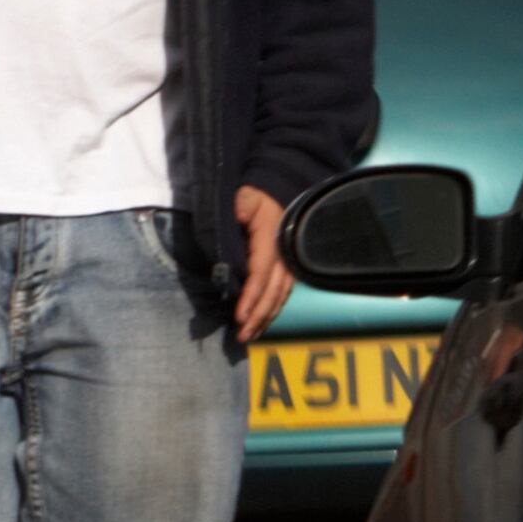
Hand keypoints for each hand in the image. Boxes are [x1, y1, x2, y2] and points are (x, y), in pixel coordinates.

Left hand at [231, 185, 292, 344]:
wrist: (272, 185)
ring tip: (251, 335)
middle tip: (243, 336)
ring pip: (281, 294)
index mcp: (271, 237)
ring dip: (267, 316)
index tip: (239, 316)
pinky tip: (261, 320)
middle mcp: (284, 253)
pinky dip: (273, 307)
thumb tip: (233, 228)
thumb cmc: (250, 193)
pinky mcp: (286, 263)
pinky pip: (282, 290)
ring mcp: (288, 259)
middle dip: (259, 315)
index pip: (260, 273)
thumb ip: (234, 214)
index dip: (251, 296)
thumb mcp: (240, 198)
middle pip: (274, 291)